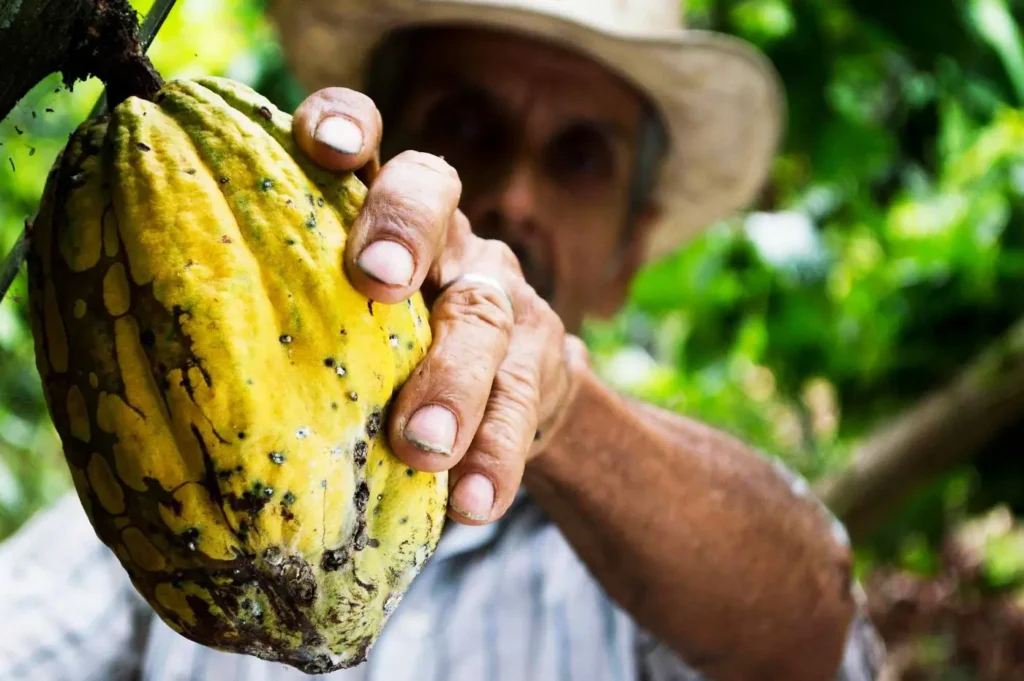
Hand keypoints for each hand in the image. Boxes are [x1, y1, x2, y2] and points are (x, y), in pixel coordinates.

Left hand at [293, 88, 588, 524]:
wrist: (507, 397)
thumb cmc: (386, 360)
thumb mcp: (340, 327)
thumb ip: (289, 325)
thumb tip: (166, 391)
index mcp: (380, 213)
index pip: (367, 139)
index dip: (346, 124)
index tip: (320, 144)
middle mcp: (446, 236)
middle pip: (434, 196)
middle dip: (403, 230)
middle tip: (375, 280)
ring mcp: (500, 293)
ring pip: (484, 315)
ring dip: (453, 380)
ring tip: (423, 446)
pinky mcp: (543, 360)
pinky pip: (523, 404)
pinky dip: (497, 455)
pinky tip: (473, 503)